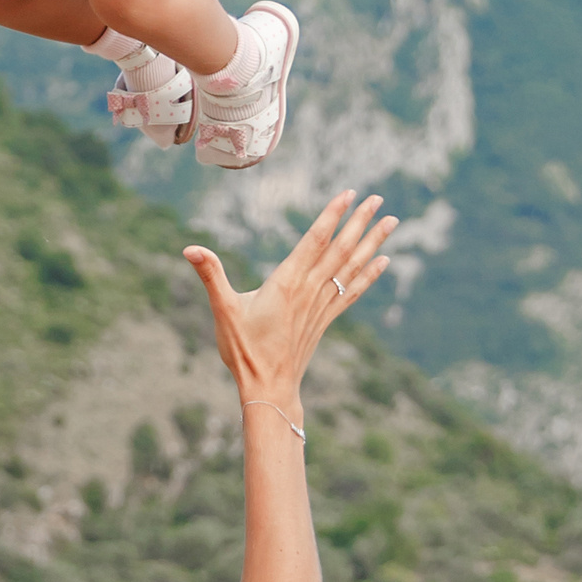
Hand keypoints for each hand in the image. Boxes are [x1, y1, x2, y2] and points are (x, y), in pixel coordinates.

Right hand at [182, 192, 395, 413]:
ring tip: (392, 222)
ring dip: (373, 242)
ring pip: (351, 267)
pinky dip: (369, 274)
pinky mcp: (325, 319)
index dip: (332, 215)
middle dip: (360, 222)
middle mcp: (310, 290)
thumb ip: (210, 275)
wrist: (269, 387)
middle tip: (379, 199)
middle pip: (340, 249)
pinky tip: (384, 261)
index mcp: (287, 282)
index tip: (349, 193)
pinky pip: (353, 291)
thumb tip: (189, 248)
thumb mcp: (222, 309)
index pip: (315, 240)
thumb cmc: (243, 350)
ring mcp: (321, 305)